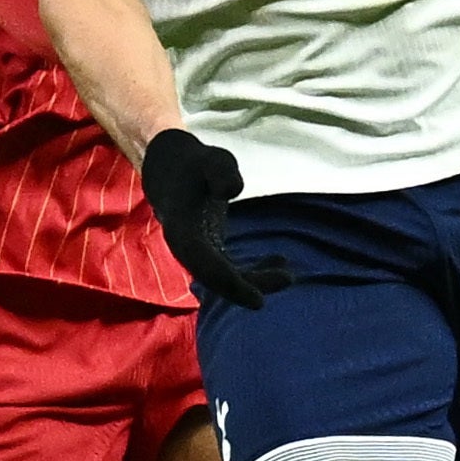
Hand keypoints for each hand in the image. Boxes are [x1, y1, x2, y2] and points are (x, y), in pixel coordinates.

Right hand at [139, 129, 293, 309]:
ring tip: (288, 274)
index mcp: (181, 231)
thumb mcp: (211, 160)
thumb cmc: (196, 164)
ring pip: (225, 278)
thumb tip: (233, 190)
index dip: (231, 285)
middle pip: (216, 278)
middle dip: (249, 287)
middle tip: (287, 279)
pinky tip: (280, 262)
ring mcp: (197, 252)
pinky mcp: (208, 251)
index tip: (258, 300)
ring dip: (256, 280)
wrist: (171, 170)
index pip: (205, 266)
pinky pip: (230, 270)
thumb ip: (221, 171)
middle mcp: (186, 249)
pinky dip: (254, 272)